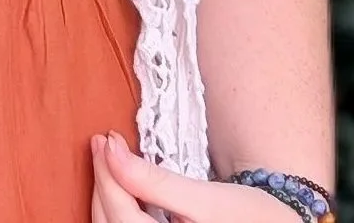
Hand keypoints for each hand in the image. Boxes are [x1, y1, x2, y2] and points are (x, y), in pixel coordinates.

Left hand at [90, 135, 300, 222]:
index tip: (105, 138)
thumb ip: (155, 181)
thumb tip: (111, 149)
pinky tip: (125, 194)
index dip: (107, 174)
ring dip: (107, 201)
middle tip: (102, 145)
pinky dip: (119, 215)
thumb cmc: (251, 217)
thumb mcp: (207, 199)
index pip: (120, 214)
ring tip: (109, 165)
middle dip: (103, 185)